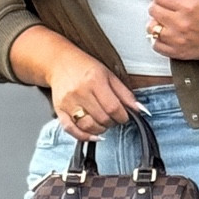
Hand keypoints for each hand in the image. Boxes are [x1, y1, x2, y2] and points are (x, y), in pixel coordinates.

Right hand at [9, 28, 140, 141]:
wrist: (59, 63)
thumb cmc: (84, 67)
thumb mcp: (108, 75)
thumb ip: (125, 93)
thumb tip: (139, 109)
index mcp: (94, 80)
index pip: (113, 108)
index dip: (123, 116)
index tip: (124, 116)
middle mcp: (80, 92)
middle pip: (102, 118)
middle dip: (113, 122)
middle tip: (113, 117)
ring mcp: (68, 102)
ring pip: (88, 126)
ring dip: (101, 129)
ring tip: (103, 123)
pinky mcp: (59, 110)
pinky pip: (71, 129)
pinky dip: (84, 136)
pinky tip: (92, 135)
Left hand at [148, 0, 198, 60]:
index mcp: (188, 5)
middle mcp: (182, 23)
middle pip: (153, 9)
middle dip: (158, 7)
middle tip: (168, 8)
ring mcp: (179, 39)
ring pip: (151, 28)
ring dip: (156, 23)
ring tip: (167, 21)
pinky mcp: (177, 52)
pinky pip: (155, 45)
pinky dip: (157, 39)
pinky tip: (167, 34)